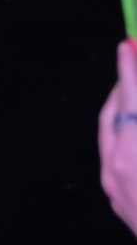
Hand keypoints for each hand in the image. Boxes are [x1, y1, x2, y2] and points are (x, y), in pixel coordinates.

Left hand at [99, 40, 136, 238]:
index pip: (131, 96)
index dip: (129, 68)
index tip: (127, 44)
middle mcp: (118, 166)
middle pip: (114, 112)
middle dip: (124, 87)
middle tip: (135, 65)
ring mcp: (113, 186)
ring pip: (110, 135)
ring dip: (123, 112)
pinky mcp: (116, 200)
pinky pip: (113, 157)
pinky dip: (125, 137)